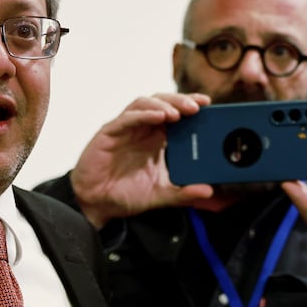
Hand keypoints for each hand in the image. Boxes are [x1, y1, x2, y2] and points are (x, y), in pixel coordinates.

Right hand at [67, 92, 215, 226]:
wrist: (97, 205)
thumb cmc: (125, 194)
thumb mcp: (160, 194)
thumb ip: (183, 192)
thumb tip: (209, 190)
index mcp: (156, 139)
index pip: (176, 114)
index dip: (190, 104)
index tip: (208, 104)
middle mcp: (142, 130)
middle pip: (162, 103)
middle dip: (180, 101)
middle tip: (198, 106)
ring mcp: (125, 129)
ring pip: (145, 104)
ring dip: (163, 104)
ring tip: (179, 112)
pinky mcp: (109, 133)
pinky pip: (127, 118)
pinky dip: (143, 114)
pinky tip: (158, 116)